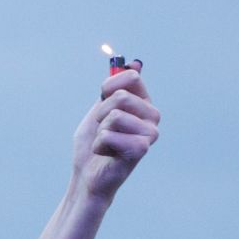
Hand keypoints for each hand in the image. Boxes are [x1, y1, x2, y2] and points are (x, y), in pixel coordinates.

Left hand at [72, 71, 159, 202]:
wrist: (86, 176)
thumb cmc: (93, 144)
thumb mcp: (100, 109)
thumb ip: (114, 88)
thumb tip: (135, 62)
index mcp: (144, 103)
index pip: (132, 77)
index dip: (108, 87)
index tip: (102, 99)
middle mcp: (152, 116)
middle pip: (121, 97)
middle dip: (100, 113)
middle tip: (102, 128)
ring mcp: (150, 133)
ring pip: (114, 116)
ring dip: (99, 131)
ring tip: (104, 143)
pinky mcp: (142, 149)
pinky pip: (108, 135)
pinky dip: (99, 145)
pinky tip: (107, 154)